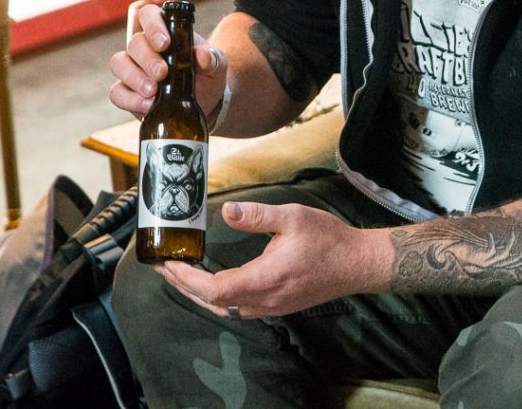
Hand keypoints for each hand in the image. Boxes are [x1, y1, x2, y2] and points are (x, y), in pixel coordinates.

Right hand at [108, 0, 225, 117]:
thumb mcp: (218, 65)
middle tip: (162, 74)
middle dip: (147, 59)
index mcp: (165, 30)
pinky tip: (148, 106)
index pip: (148, 15)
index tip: (165, 44)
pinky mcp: (128, 91)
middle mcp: (146, 46)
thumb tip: (203, 55)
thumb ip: (214, 58)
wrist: (206, 102)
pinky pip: (117, 92)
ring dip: (134, 77)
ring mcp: (134, 68)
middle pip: (134, 43)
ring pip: (119, 64)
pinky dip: (130, 100)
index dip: (153, 26)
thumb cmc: (208, 75)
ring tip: (153, 92)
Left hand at [153, 201, 390, 317]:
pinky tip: (214, 282)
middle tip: (163, 268)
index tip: (168, 263)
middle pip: (212, 302)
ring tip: (181, 275)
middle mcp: (265, 300)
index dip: (185, 279)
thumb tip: (226, 212)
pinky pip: (239, 307)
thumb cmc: (329, 240)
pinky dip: (219, 296)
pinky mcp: (278, 305)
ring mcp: (272, 306)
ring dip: (199, 293)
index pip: (213, 290)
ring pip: (225, 308)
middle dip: (183, 286)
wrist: (358, 264)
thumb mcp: (292, 217)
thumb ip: (256, 216)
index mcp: (265, 279)